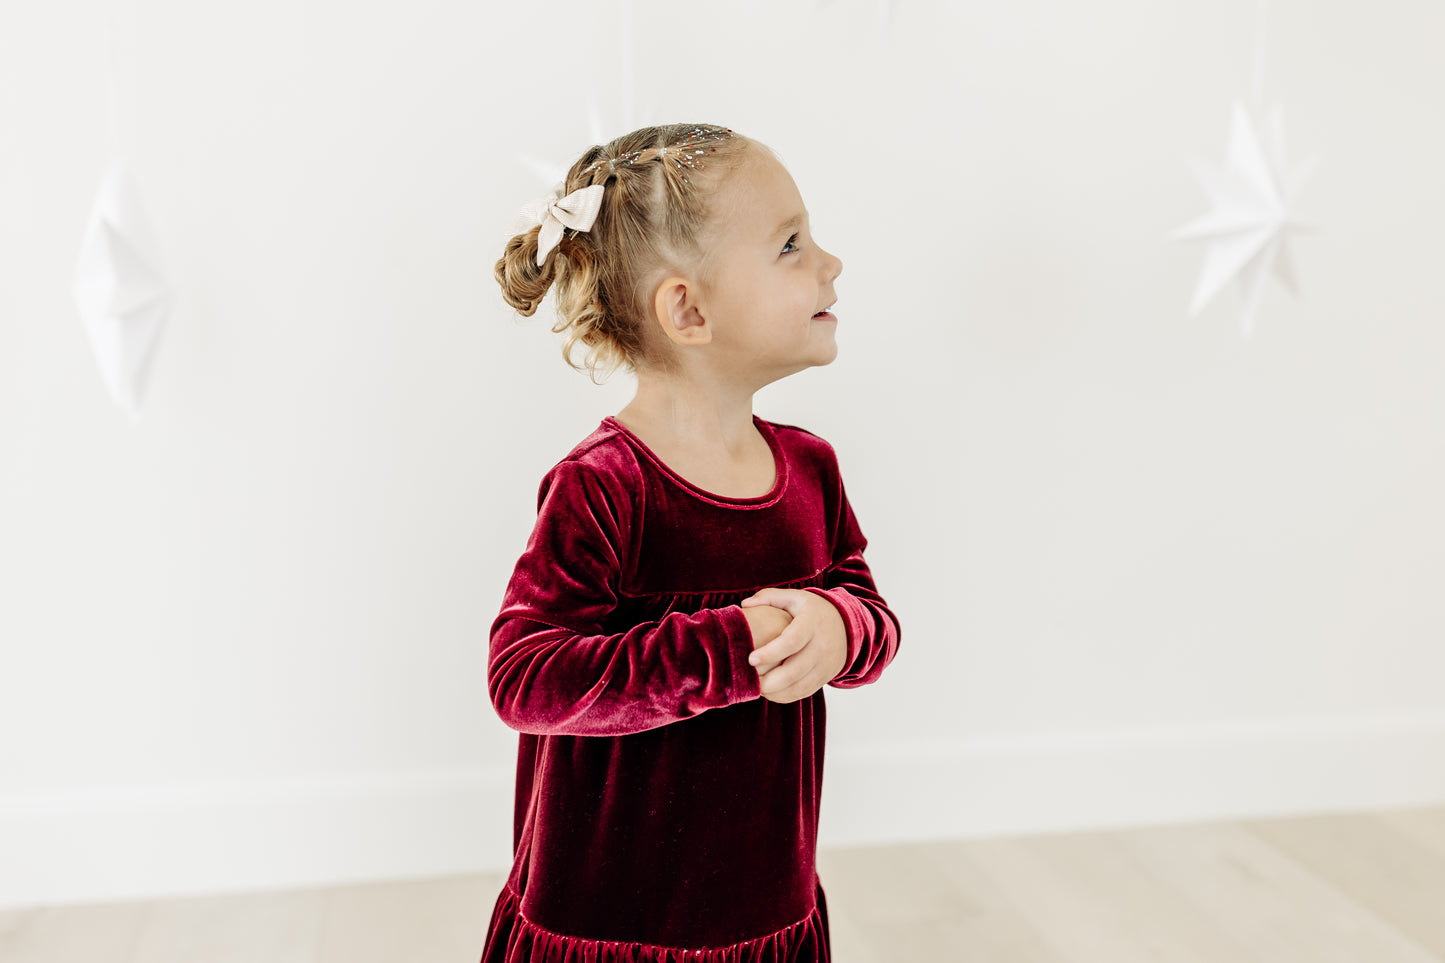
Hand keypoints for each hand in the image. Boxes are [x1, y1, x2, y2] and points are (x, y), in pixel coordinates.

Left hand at [740, 588, 847, 703]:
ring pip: (799, 686)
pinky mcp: (825, 677)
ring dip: (775, 691)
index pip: (791, 642)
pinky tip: (770, 692)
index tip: (751, 659)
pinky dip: (785, 696)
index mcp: (811, 624)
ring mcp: (825, 664)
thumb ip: (769, 597)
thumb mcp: (795, 597)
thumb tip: (745, 604)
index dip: (771, 652)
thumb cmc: (813, 611)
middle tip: (749, 678)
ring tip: (757, 687)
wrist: (846, 625)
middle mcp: (821, 646)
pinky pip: (804, 692)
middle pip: (794, 670)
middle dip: (769, 680)